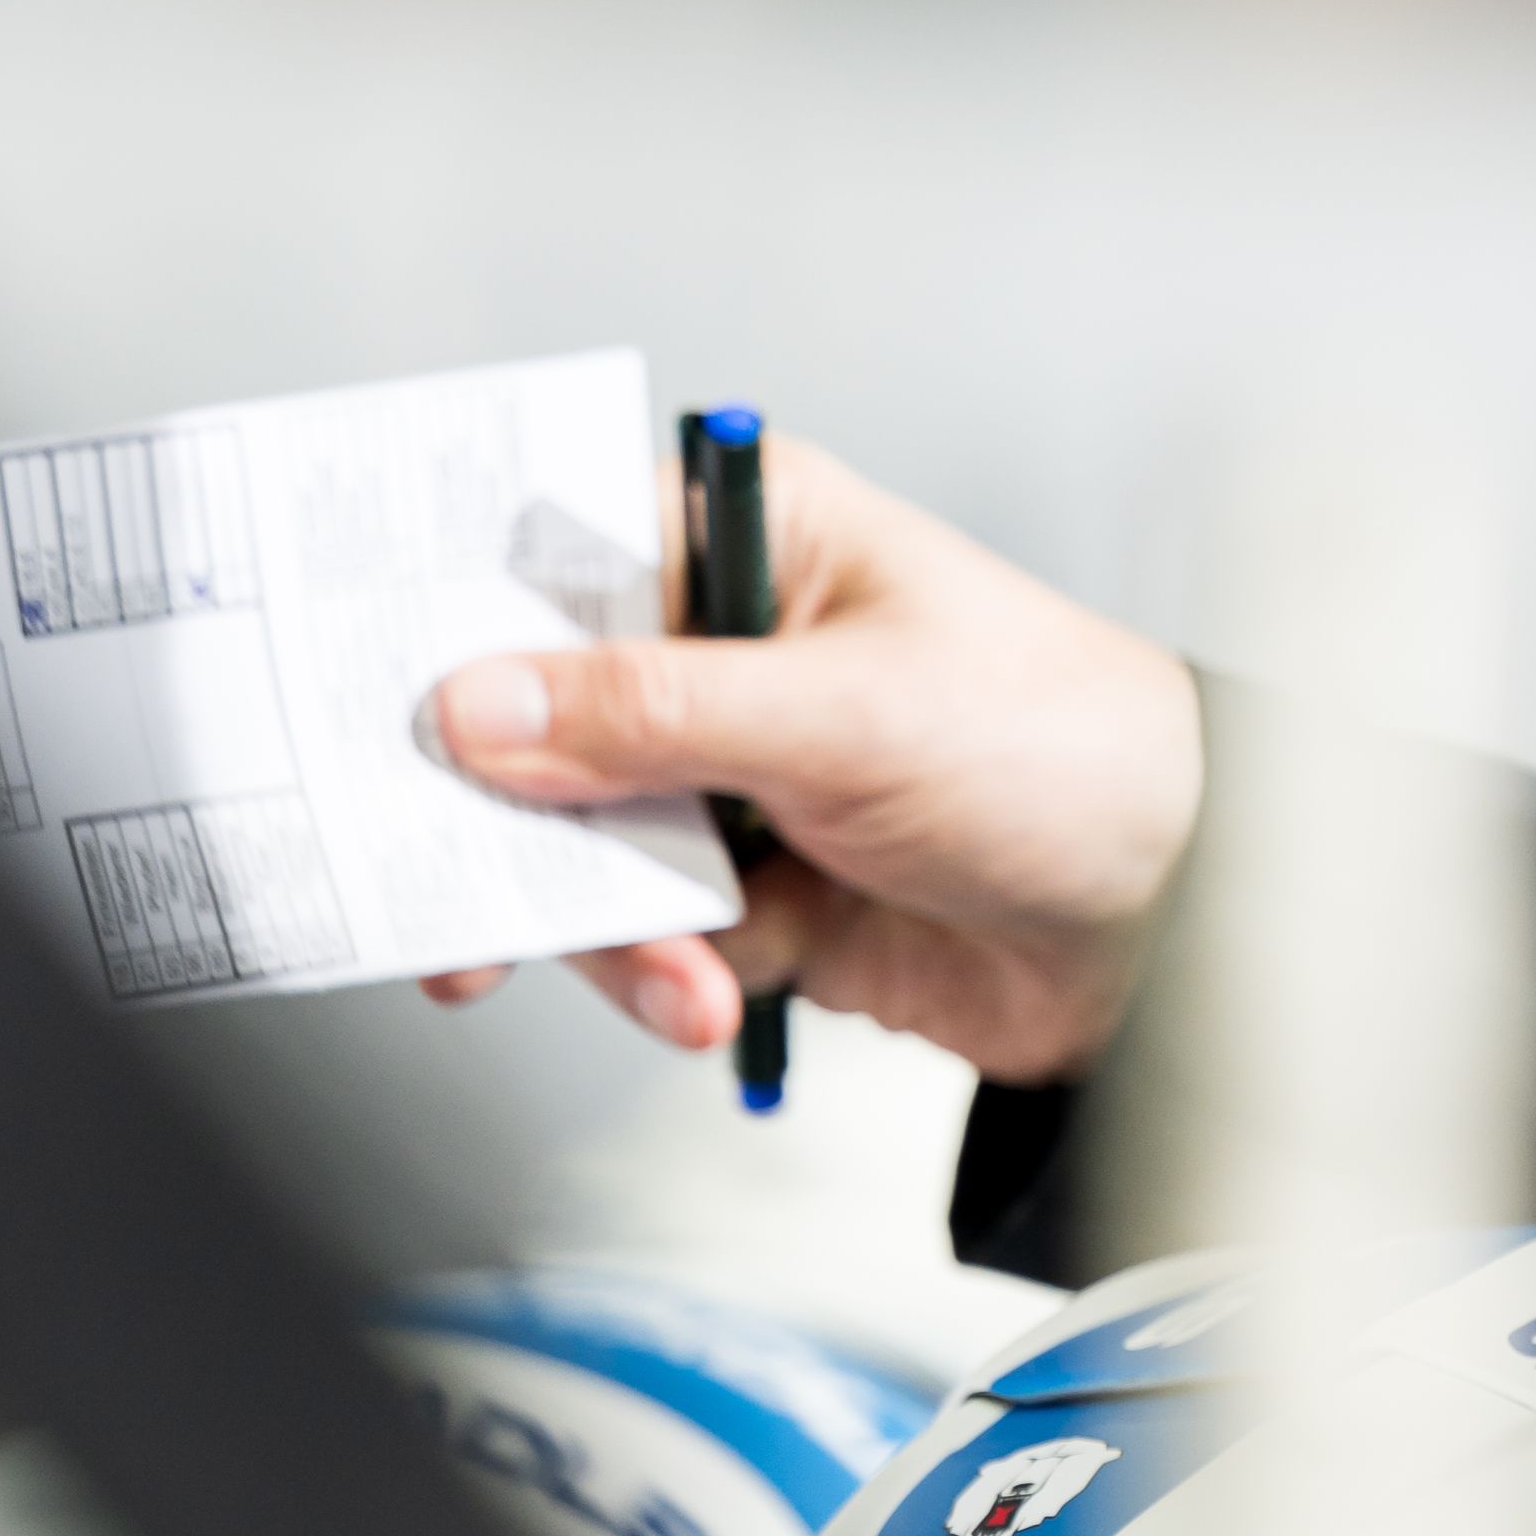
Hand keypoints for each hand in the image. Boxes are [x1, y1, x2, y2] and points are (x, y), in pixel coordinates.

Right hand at [416, 438, 1200, 1083]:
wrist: (1174, 927)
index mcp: (758, 537)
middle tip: (444, 897)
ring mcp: (738, 771)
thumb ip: (651, 717)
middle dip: (505, 820)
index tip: (362, 689)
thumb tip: (481, 706)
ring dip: (606, 925)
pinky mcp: (753, 885)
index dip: (452, 616)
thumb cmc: (1066, 752)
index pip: (558, 548)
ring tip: (672, 971)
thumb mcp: (845, 716)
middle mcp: (732, 643)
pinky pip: (644, 932)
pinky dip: (663, 975)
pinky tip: (710, 998)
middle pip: (539, 717)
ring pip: (578, 844)